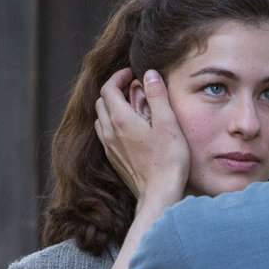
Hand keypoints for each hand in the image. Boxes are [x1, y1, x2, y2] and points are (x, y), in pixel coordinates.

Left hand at [96, 68, 188, 208]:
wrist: (158, 196)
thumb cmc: (167, 161)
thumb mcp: (167, 123)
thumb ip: (157, 95)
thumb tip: (149, 74)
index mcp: (120, 119)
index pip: (108, 88)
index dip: (118, 76)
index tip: (132, 73)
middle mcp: (109, 132)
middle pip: (101, 102)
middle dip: (114, 90)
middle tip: (133, 87)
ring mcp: (109, 147)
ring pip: (101, 118)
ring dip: (112, 107)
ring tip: (131, 106)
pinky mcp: (114, 159)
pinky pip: (106, 135)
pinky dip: (113, 124)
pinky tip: (130, 128)